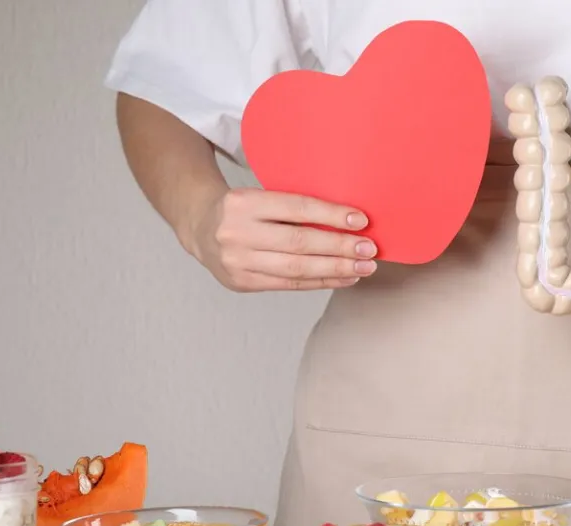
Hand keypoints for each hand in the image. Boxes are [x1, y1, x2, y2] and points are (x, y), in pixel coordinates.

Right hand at [185, 187, 377, 291]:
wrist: (200, 228)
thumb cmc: (243, 209)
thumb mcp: (261, 195)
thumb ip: (294, 207)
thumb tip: (349, 220)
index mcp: (243, 202)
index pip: (296, 208)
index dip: (331, 216)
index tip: (361, 221)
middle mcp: (236, 233)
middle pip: (299, 243)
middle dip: (340, 247)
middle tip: (369, 249)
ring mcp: (237, 261)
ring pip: (296, 269)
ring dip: (336, 269)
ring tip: (363, 267)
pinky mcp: (242, 283)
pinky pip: (290, 284)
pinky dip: (321, 282)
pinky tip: (344, 277)